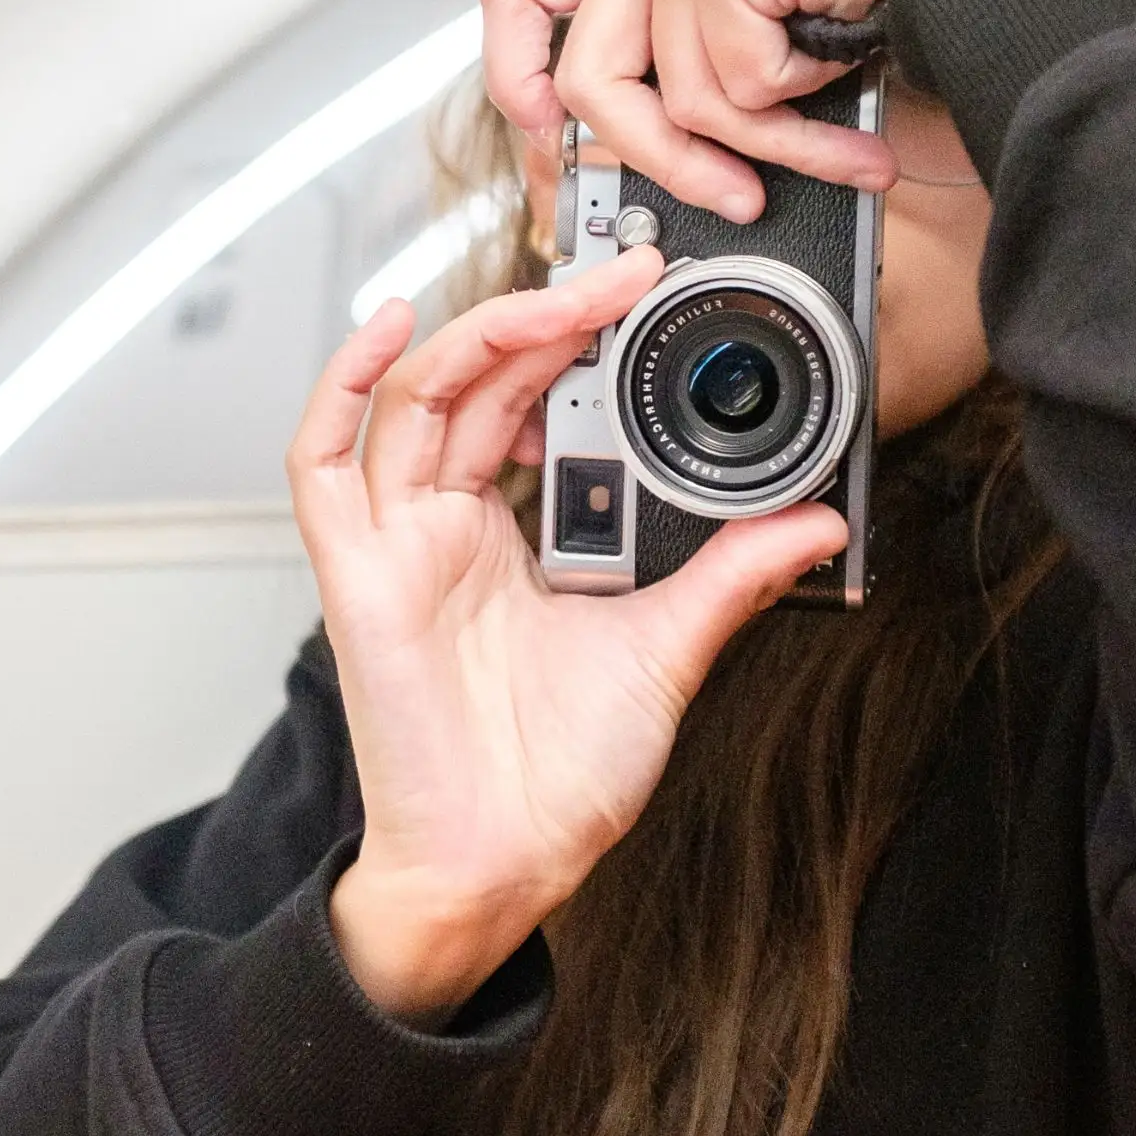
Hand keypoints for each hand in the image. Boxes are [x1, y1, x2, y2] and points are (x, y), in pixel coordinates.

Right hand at [290, 254, 848, 1020]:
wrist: (507, 863)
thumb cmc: (559, 778)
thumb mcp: (669, 651)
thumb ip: (732, 576)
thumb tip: (814, 521)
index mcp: (508, 539)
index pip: (526, 402)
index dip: (572, 338)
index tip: (645, 294)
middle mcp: (445, 530)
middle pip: (477, 382)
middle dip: (550, 314)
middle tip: (628, 273)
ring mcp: (396, 548)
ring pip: (414, 400)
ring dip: (484, 332)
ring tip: (564, 293)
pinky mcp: (359, 577)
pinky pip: (321, 464)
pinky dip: (340, 388)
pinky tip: (387, 328)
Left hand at [505, 0, 1056, 221]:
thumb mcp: (757, 15)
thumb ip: (685, 55)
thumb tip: (628, 150)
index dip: (515, 70)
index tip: (543, 131)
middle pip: (592, 77)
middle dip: (664, 159)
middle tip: (733, 196)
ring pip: (684, 94)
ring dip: (770, 139)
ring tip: (838, 143)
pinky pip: (740, 78)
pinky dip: (803, 99)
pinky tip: (845, 58)